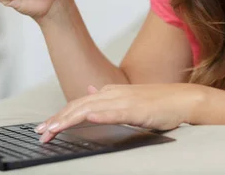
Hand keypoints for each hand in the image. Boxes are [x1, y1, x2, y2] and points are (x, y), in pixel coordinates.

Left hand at [34, 84, 203, 143]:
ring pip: (91, 108)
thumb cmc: (159, 103)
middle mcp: (114, 93)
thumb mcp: (129, 98)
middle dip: (57, 119)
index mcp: (111, 92)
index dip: (60, 115)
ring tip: (54, 129)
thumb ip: (108, 97)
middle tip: (41, 133)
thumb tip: (90, 91)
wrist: (183, 99)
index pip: (79, 104)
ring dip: (70, 119)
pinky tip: (88, 119)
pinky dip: (100, 115)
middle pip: (79, 106)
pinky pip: (114, 112)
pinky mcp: (136, 109)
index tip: (45, 127)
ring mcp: (125, 100)